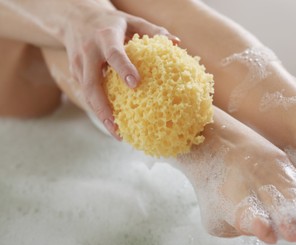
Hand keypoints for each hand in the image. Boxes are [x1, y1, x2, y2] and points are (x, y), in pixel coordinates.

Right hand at [62, 1, 178, 139]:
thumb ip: (153, 31)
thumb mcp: (131, 20)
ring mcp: (78, 64)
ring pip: (86, 94)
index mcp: (105, 37)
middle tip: (118, 127)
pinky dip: (98, 109)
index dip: (123, 69)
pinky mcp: (74, 73)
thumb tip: (177, 43)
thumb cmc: (110, 21)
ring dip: (100, 115)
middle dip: (103, 108)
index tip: (135, 84)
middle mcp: (88, 52)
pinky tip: (111, 122)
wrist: (74, 17)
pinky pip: (86, 94)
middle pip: (92, 84)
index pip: (113, 54)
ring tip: (117, 133)